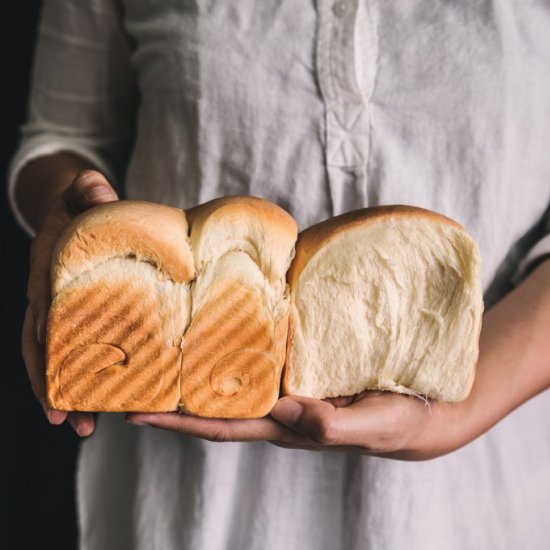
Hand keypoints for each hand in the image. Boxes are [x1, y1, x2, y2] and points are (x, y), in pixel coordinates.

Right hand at [22, 169, 117, 436]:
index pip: (41, 310)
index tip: (52, 370)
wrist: (75, 214)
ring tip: (83, 428)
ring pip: (55, 360)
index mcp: (47, 272)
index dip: (44, 342)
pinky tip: (102, 406)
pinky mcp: (76, 321)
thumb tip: (98, 187)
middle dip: (50, 386)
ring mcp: (58, 314)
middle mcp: (45, 298)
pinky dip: (83, 380)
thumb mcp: (84, 193)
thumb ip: (89, 189)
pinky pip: (75, 354)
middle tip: (69, 420)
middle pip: (41, 348)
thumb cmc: (82, 206)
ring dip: (66, 395)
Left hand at [126, 259, 549, 458]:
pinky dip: (238, 335)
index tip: (137, 409)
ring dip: (199, 359)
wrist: (426, 404)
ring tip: (161, 339)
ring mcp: (291, 377)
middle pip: (218, 396)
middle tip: (131, 368)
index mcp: (290, 423)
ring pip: (235, 369)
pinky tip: (222, 315)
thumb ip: (336, 422)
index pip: (226, 423)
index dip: (182, 418)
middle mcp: (281, 400)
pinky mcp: (306, 356)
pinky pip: (263, 345)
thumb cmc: (401, 420)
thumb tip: (291, 413)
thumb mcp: (374, 423)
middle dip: (174, 388)